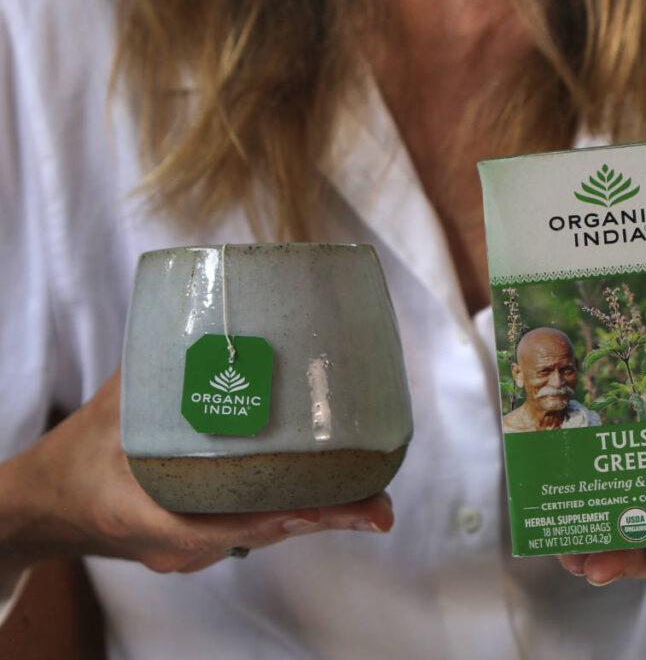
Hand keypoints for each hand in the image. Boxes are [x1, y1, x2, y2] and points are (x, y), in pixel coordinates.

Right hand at [0, 370, 393, 574]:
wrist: (50, 503)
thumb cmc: (78, 454)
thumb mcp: (113, 408)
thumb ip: (158, 369)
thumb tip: (206, 313)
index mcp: (140, 513)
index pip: (214, 527)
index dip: (271, 520)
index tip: (319, 510)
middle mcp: (174, 545)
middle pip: (258, 535)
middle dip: (320, 520)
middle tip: (376, 508)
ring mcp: (190, 552)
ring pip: (262, 535)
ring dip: (313, 519)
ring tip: (370, 505)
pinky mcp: (202, 545)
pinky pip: (254, 530)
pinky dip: (291, 512)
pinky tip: (333, 500)